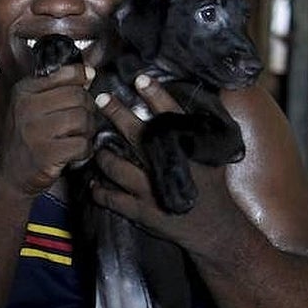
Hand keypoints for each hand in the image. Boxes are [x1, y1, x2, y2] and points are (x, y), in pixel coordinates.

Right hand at [0, 64, 95, 195]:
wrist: (9, 176)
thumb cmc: (26, 139)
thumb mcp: (33, 106)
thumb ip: (59, 86)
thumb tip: (90, 72)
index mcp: (23, 90)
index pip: (67, 74)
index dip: (82, 84)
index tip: (82, 94)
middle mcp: (26, 107)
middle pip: (78, 96)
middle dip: (87, 110)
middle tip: (82, 122)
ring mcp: (34, 131)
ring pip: (82, 119)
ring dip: (88, 130)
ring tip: (78, 136)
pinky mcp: (45, 154)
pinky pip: (82, 144)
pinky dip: (85, 150)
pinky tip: (76, 152)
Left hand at [90, 75, 235, 245]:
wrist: (215, 229)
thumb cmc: (213, 188)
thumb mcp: (214, 157)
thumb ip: (201, 132)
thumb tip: (197, 100)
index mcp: (188, 152)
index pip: (171, 117)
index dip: (155, 95)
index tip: (140, 78)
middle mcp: (167, 168)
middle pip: (138, 135)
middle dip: (118, 114)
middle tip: (102, 99)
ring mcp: (151, 191)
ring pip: (116, 167)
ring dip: (102, 154)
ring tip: (96, 146)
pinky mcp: (141, 212)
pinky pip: (111, 198)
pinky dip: (99, 190)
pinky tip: (93, 183)